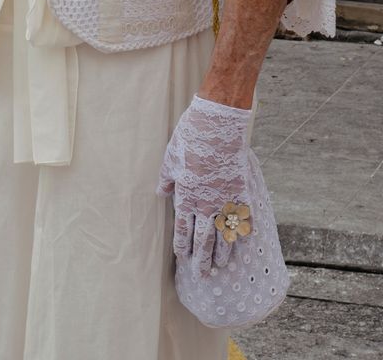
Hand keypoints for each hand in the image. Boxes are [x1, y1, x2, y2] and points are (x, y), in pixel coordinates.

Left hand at [157, 95, 252, 275]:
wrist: (217, 127)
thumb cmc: (189, 140)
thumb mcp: (170, 159)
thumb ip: (166, 180)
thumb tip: (161, 192)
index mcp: (186, 197)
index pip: (183, 229)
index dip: (182, 246)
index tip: (182, 258)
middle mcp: (207, 204)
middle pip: (204, 239)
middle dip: (202, 259)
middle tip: (202, 274)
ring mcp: (226, 201)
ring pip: (224, 234)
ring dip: (222, 252)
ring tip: (220, 266)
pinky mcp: (242, 193)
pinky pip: (243, 219)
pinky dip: (242, 233)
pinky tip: (241, 244)